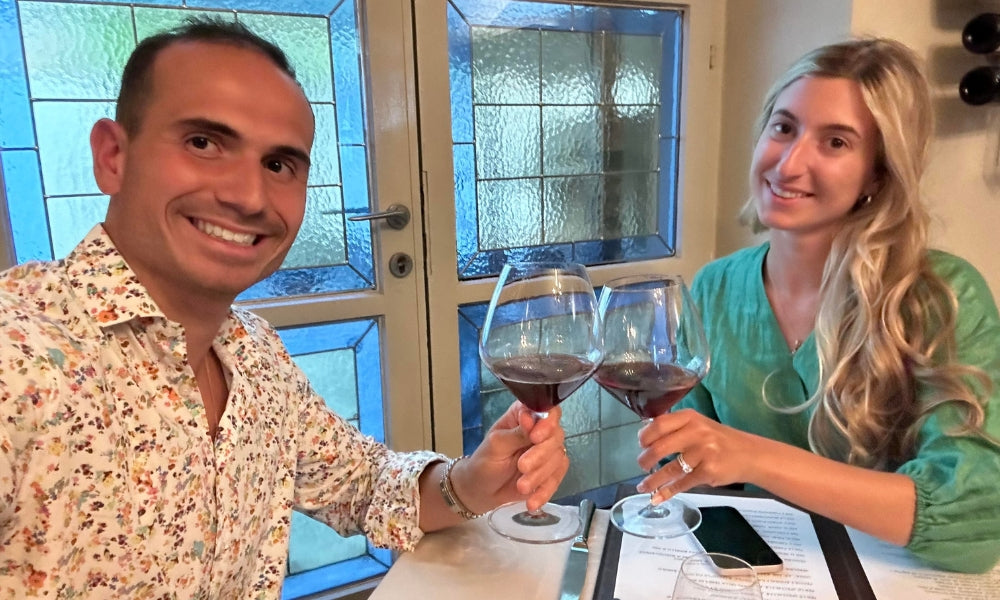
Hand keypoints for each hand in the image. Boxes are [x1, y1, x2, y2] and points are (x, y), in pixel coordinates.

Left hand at [451, 402, 569, 512]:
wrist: (481, 491)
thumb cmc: (484, 462)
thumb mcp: (496, 445)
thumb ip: (516, 433)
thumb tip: (530, 418)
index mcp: (524, 416)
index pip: (546, 410)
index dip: (546, 422)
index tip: (535, 437)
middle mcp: (539, 431)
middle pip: (556, 436)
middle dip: (540, 454)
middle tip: (522, 467)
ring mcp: (547, 452)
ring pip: (558, 458)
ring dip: (540, 475)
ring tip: (521, 486)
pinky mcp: (550, 472)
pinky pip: (557, 479)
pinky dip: (545, 491)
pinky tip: (532, 500)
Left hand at [634, 408, 759, 502]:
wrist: (750, 455)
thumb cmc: (719, 440)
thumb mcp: (699, 425)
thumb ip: (676, 429)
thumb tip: (646, 437)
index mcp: (690, 418)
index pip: (658, 424)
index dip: (644, 436)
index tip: (641, 445)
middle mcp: (696, 432)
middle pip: (659, 447)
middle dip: (644, 460)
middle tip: (641, 466)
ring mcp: (703, 453)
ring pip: (669, 469)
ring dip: (652, 480)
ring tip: (642, 486)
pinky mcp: (708, 472)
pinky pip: (681, 484)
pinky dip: (666, 492)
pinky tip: (657, 497)